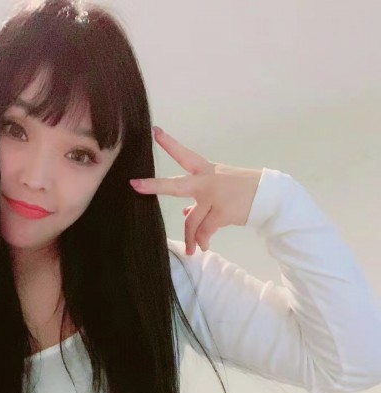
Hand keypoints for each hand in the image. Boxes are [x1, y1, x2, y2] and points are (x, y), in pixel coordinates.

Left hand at [130, 127, 261, 254]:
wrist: (269, 196)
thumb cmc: (241, 191)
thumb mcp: (219, 187)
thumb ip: (199, 199)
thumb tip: (185, 214)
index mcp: (205, 170)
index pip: (184, 155)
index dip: (169, 143)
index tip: (154, 131)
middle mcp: (206, 181)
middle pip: (176, 185)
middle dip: (154, 186)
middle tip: (135, 185)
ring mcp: (213, 196)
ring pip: (191, 220)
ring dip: (190, 237)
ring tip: (192, 249)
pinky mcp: (222, 212)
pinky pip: (205, 231)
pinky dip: (202, 240)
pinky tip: (203, 246)